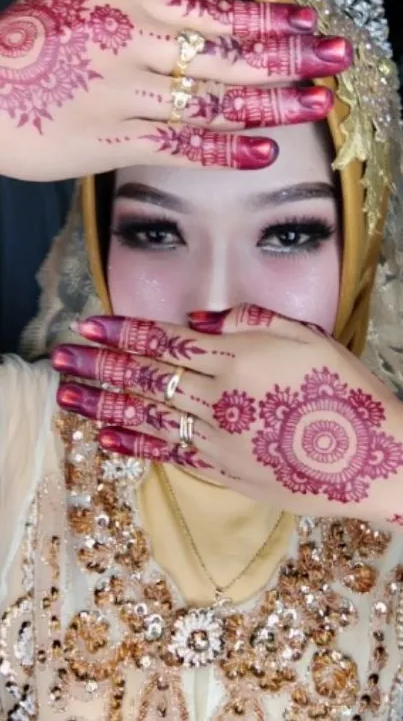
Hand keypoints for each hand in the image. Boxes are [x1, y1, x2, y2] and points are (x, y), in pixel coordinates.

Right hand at [0, 0, 351, 180]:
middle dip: (288, 58)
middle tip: (335, 60)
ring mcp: (126, 98)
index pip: (213, 12)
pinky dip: (224, 150)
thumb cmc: (26, 44)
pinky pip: (181, 146)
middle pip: (227, 57)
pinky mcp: (115, 143)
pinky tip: (263, 151)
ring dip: (270, 104)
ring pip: (213, 102)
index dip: (265, 19)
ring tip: (316, 104)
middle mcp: (133, 48)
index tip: (306, 22)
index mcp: (126, 5)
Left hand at [53, 304, 402, 521]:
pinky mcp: (226, 471)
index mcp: (237, 358)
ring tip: (67, 398)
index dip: (123, 332)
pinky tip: (108, 439)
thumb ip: (250, 320)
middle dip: (98, 366)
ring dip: (103, 405)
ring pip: (148, 417)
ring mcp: (219, 438)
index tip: (87, 325)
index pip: (165, 340)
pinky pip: (171, 456)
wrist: (373, 458)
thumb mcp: (307, 335)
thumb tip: (198, 319)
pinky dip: (138, 446)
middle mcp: (218, 398)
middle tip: (61, 358)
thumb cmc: (344, 389)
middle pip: (146, 378)